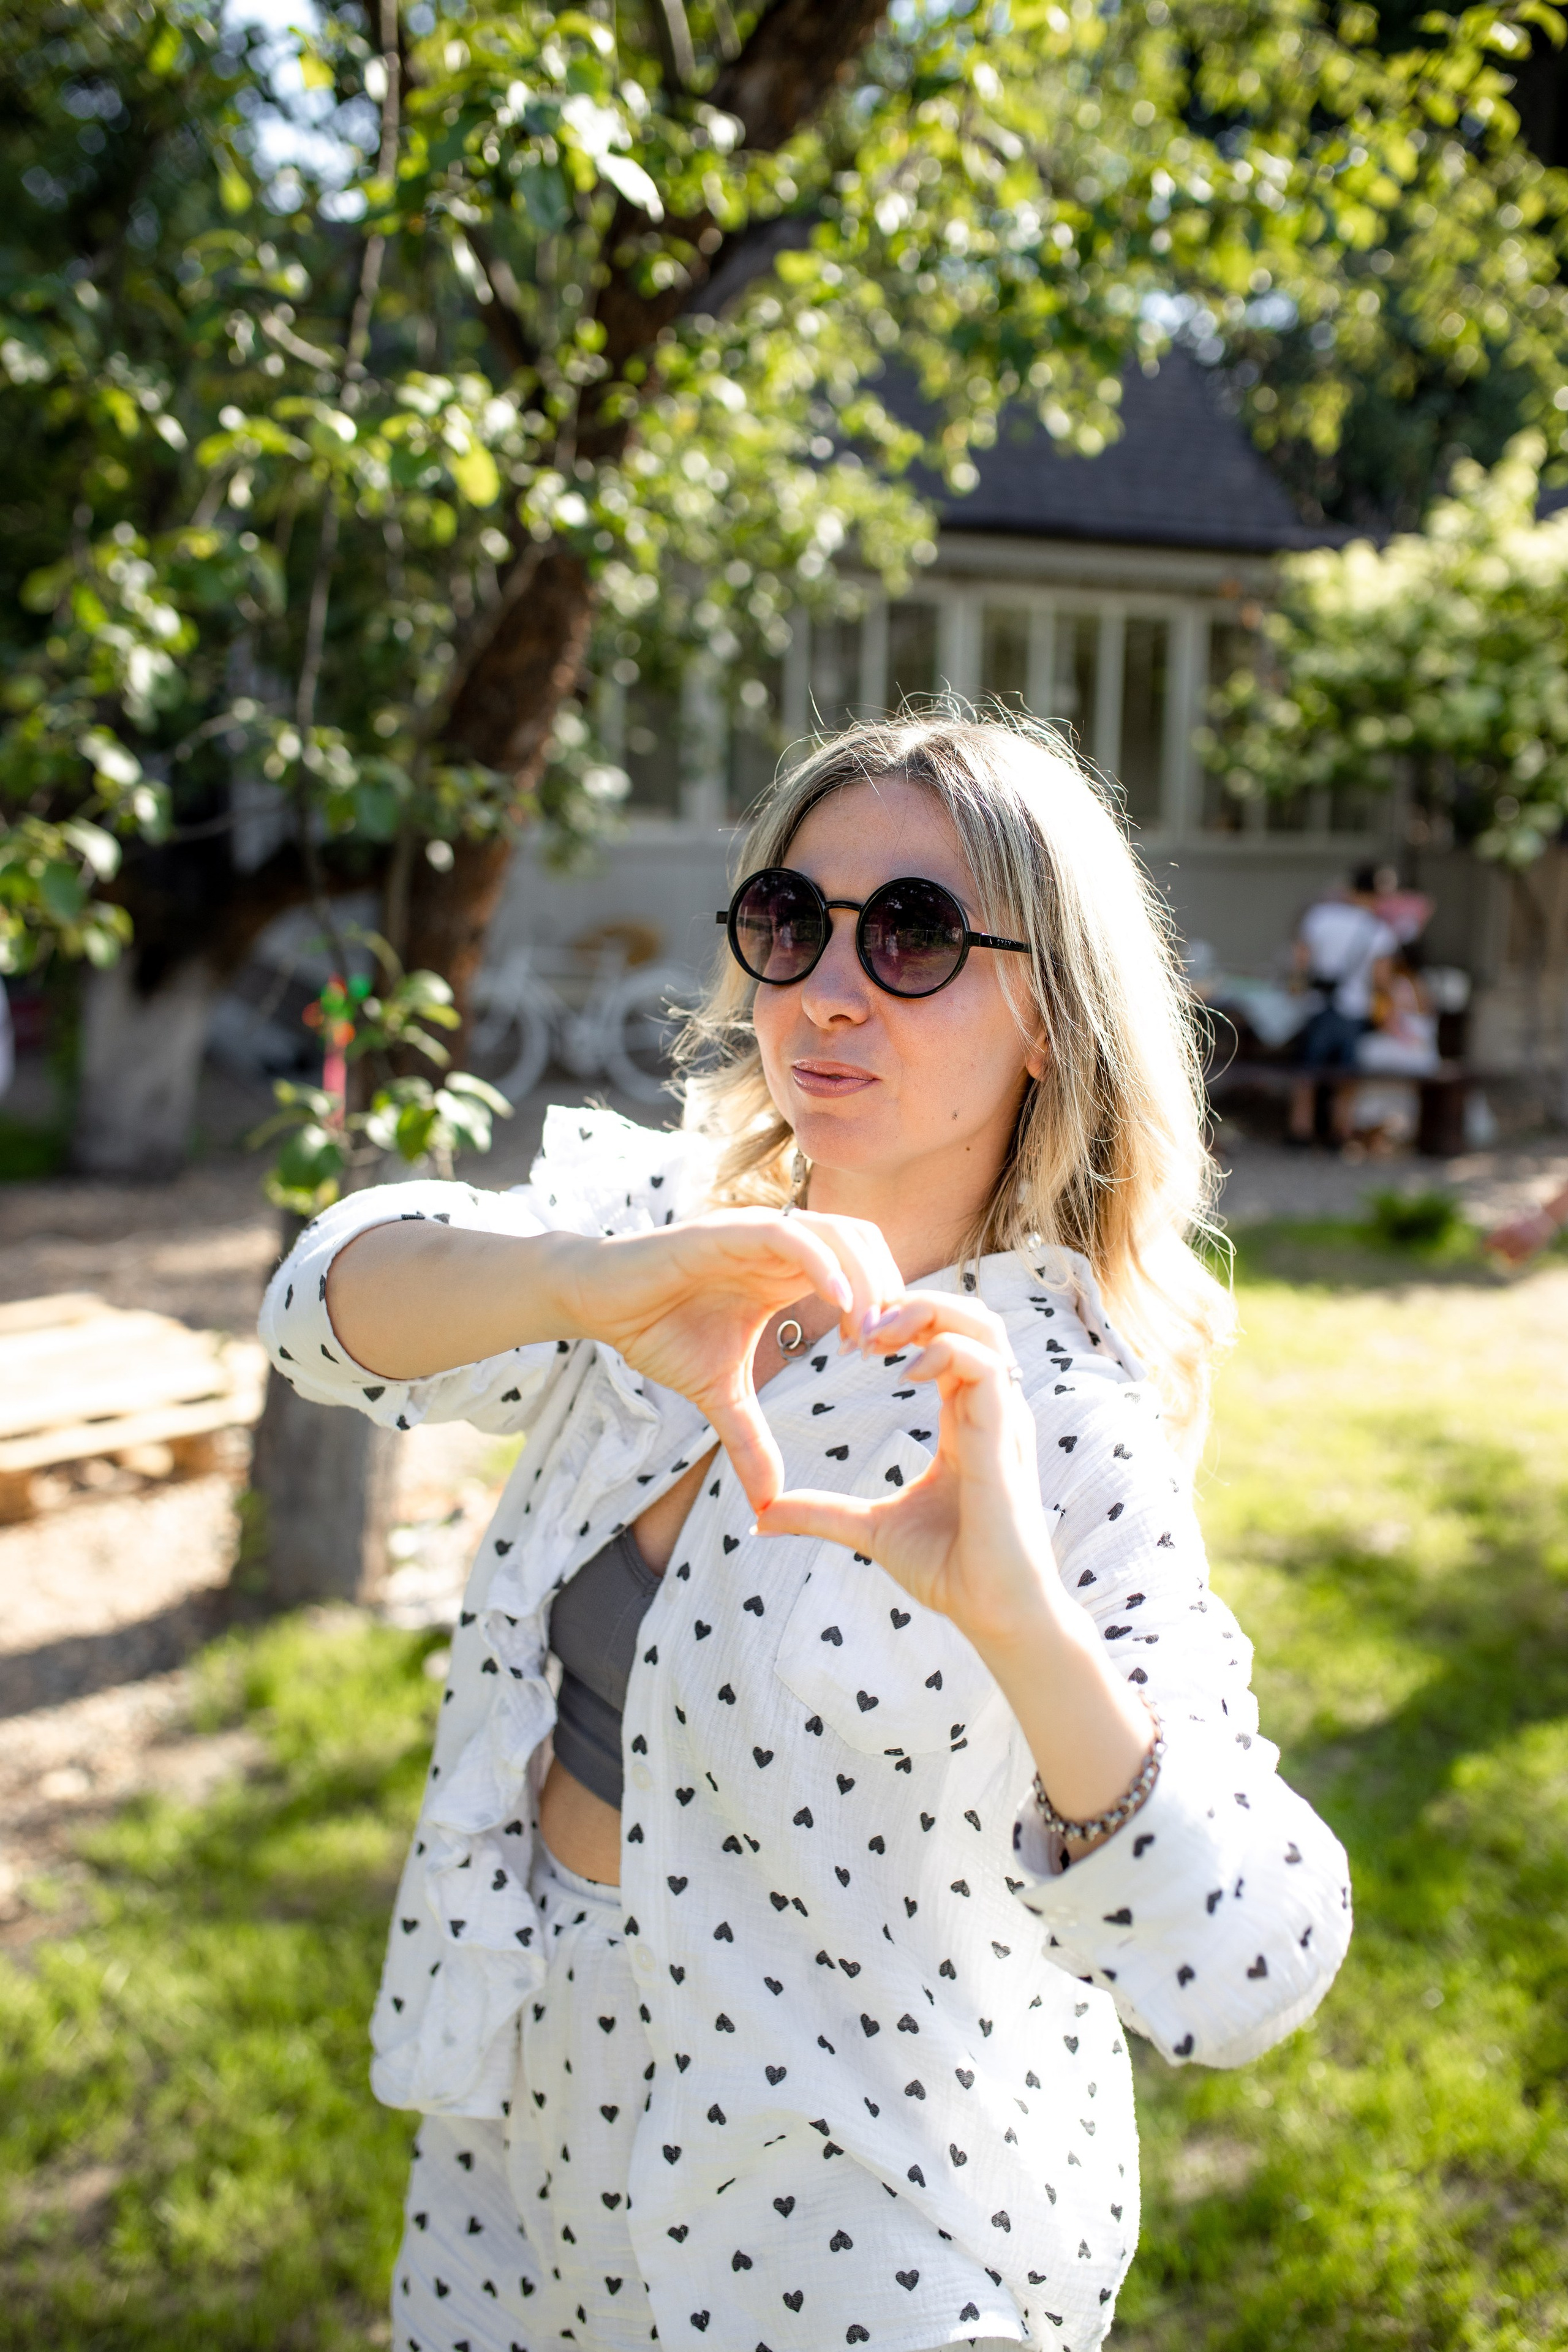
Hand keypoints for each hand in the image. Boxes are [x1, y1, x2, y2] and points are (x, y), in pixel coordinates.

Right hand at [557, 1208, 902, 1510]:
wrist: (599, 1302)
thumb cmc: (660, 1331)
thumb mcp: (718, 1393)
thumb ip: (749, 1440)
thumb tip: (767, 1502)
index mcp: (789, 1273)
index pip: (864, 1269)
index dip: (886, 1308)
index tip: (884, 1360)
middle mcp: (783, 1245)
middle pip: (867, 1245)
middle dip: (889, 1293)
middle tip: (885, 1349)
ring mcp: (758, 1233)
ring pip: (839, 1234)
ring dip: (866, 1281)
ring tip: (866, 1334)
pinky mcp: (729, 1230)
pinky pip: (791, 1235)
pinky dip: (823, 1264)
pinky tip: (837, 1307)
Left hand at [755, 1290, 1059, 1650]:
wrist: (993, 1614)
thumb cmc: (948, 1570)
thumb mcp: (870, 1529)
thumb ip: (820, 1512)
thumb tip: (761, 1516)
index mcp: (966, 1420)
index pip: (946, 1339)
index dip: (902, 1325)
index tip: (851, 1344)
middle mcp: (990, 1409)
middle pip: (968, 1315)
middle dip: (913, 1302)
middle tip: (860, 1326)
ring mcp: (1003, 1419)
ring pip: (983, 1325)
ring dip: (928, 1314)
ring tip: (878, 1335)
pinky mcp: (1006, 1438)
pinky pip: (987, 1367)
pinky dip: (945, 1352)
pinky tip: (904, 1373)